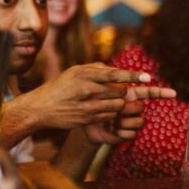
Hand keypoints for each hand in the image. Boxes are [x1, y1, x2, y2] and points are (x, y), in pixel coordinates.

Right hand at [18, 63, 157, 130]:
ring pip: (117, 105)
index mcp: (84, 74)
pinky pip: (110, 116)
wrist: (41, 108)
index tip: (148, 77)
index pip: (114, 75)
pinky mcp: (88, 119)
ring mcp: (88, 106)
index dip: (133, 76)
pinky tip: (103, 110)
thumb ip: (97, 69)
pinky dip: (112, 113)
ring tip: (113, 101)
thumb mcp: (75, 71)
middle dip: (128, 93)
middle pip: (120, 92)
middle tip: (130, 93)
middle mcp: (87, 90)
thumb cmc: (61, 86)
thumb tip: (119, 70)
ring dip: (120, 104)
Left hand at [83, 84, 175, 144]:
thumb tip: (120, 75)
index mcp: (129, 95)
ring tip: (110, 120)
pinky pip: (132, 134)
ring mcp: (129, 121)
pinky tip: (111, 130)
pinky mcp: (124, 135)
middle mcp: (132, 108)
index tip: (173, 93)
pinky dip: (120, 133)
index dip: (161, 93)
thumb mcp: (96, 85)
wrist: (79, 119)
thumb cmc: (87, 99)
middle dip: (128, 107)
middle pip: (141, 107)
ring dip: (124, 121)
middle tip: (112, 107)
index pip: (149, 92)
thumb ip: (107, 77)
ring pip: (139, 121)